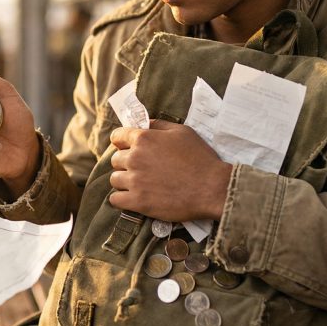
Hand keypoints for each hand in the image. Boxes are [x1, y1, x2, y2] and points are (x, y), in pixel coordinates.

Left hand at [108, 120, 231, 221]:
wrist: (212, 188)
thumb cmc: (200, 158)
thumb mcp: (182, 132)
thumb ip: (159, 125)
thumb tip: (143, 124)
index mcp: (144, 138)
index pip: (117, 136)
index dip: (122, 142)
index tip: (127, 148)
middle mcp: (135, 158)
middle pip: (115, 160)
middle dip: (125, 163)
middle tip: (141, 169)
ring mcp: (135, 180)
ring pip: (114, 179)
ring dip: (124, 181)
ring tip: (140, 185)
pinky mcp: (138, 202)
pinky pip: (115, 199)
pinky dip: (121, 199)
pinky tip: (133, 198)